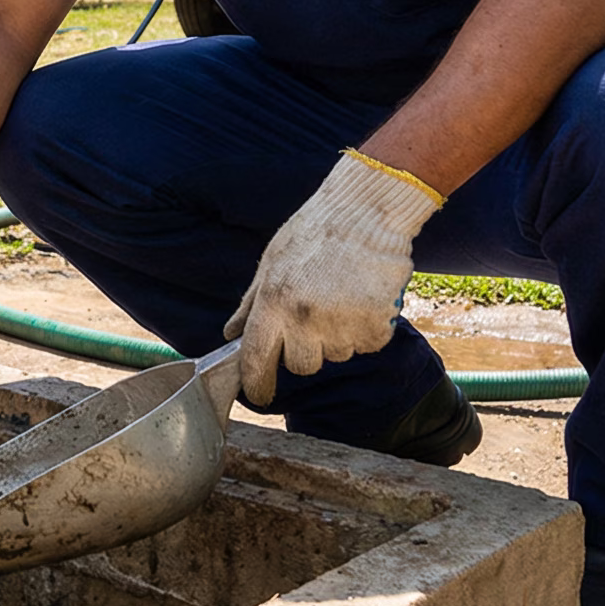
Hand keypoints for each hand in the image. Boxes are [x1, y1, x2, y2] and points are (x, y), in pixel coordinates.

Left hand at [225, 150, 442, 406]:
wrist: (368, 210)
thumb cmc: (316, 230)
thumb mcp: (271, 261)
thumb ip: (251, 303)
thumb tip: (231, 333)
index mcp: (273, 302)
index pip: (256, 360)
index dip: (257, 385)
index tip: (260, 395)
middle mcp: (304, 320)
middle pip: (301, 365)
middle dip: (306, 349)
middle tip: (316, 314)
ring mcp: (340, 325)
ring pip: (336, 355)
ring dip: (339, 336)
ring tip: (343, 296)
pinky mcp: (374, 326)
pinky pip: (367, 345)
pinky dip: (368, 330)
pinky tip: (365, 299)